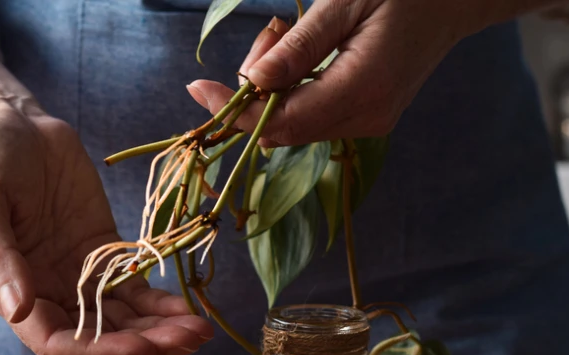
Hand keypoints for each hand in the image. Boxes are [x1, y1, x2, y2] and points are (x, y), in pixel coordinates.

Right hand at [0, 105, 213, 354]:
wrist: (15, 124)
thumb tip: (17, 312)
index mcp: (12, 293)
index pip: (57, 343)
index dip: (98, 352)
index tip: (138, 348)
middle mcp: (49, 294)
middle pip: (100, 338)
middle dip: (144, 345)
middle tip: (186, 341)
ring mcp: (81, 276)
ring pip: (124, 319)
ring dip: (160, 330)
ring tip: (199, 332)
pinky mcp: (105, 253)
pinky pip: (136, 288)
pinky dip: (162, 303)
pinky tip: (189, 308)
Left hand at [186, 0, 508, 144]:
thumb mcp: (347, 2)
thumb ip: (300, 47)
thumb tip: (252, 83)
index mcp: (363, 90)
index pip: (281, 122)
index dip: (234, 113)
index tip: (199, 90)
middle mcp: (367, 119)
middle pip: (282, 129)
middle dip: (256, 90)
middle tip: (273, 31)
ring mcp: (369, 122)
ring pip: (294, 124)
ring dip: (274, 86)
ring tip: (289, 32)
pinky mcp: (368, 117)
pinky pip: (312, 115)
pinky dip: (294, 88)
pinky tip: (304, 51)